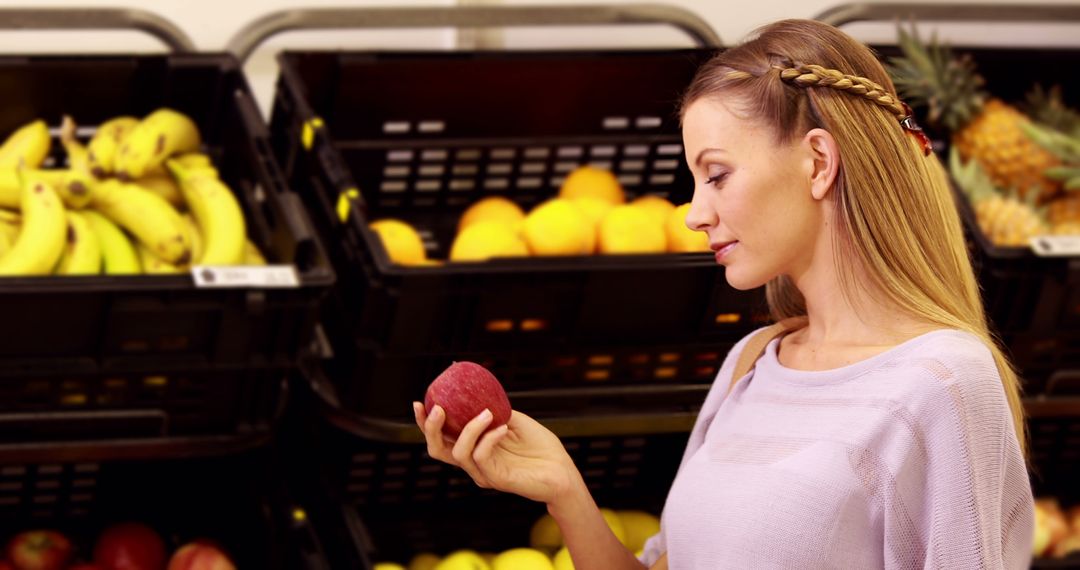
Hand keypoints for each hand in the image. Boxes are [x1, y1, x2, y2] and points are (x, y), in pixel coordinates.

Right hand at [414, 402, 583, 505]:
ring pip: (458, 453)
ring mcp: (483, 473)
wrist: (563, 471)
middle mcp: (473, 463)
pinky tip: (503, 427)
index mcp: (474, 449)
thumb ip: (495, 410)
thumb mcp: (515, 420)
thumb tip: (478, 393)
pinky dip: (488, 438)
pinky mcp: (496, 479)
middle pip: (437, 450)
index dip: (425, 423)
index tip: (419, 402)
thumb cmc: (541, 448)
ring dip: (468, 428)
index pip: (442, 438)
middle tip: (437, 408)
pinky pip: (481, 456)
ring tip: (485, 413)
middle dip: (430, 428)